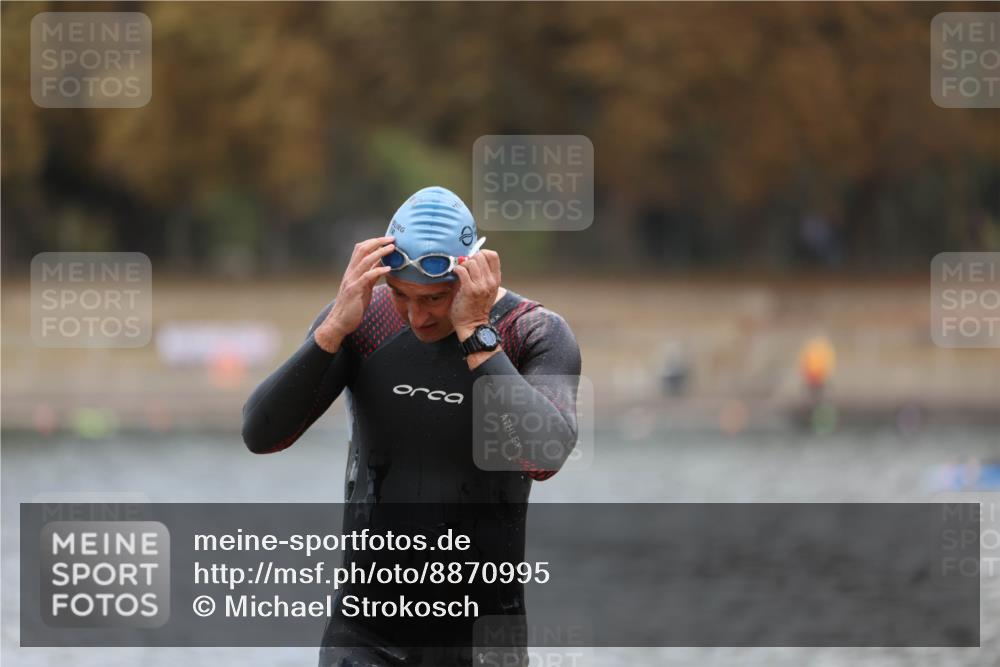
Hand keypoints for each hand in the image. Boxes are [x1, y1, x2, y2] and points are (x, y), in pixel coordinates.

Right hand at [314, 236, 395, 351]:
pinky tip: (388, 269)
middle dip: (377, 242)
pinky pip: (367, 277)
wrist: (340, 322)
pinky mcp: (355, 291)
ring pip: (365, 260)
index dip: (373, 241)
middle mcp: (350, 272)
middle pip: (362, 250)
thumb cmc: (354, 305)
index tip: (387, 239)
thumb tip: (382, 264)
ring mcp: (351, 280)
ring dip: (380, 252)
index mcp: (352, 270)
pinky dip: (378, 270)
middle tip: (392, 239)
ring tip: (392, 248)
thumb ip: (371, 275)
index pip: (360, 249)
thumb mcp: (365, 287)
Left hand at [450, 249, 500, 340]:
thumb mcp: (485, 290)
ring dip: (462, 265)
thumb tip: (468, 259)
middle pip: (481, 255)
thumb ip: (481, 275)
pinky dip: (456, 270)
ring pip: (471, 262)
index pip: (493, 255)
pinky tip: (455, 275)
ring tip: (459, 273)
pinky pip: (462, 270)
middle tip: (465, 267)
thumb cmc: (475, 308)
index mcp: (495, 279)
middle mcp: (490, 281)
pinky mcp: (469, 290)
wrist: (473, 326)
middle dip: (470, 258)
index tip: (474, 260)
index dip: (481, 253)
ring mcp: (481, 285)